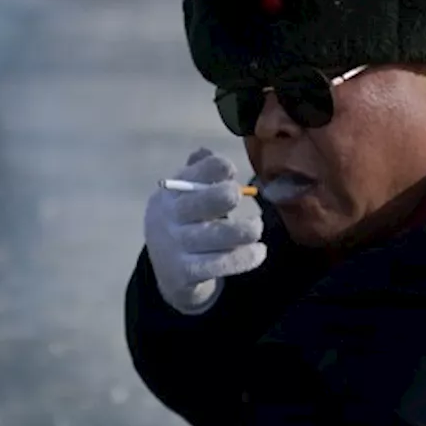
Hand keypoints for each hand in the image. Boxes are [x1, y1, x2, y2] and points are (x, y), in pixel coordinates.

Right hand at [145, 149, 266, 313]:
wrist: (166, 272)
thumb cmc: (187, 224)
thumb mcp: (186, 198)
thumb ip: (198, 173)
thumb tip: (206, 152)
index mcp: (170, 194)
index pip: (192, 173)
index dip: (215, 168)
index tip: (231, 171)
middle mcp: (169, 218)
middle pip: (201, 202)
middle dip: (225, 196)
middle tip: (240, 198)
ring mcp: (176, 246)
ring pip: (215, 236)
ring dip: (243, 230)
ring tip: (256, 227)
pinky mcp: (185, 273)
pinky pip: (220, 264)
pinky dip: (244, 258)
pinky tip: (258, 252)